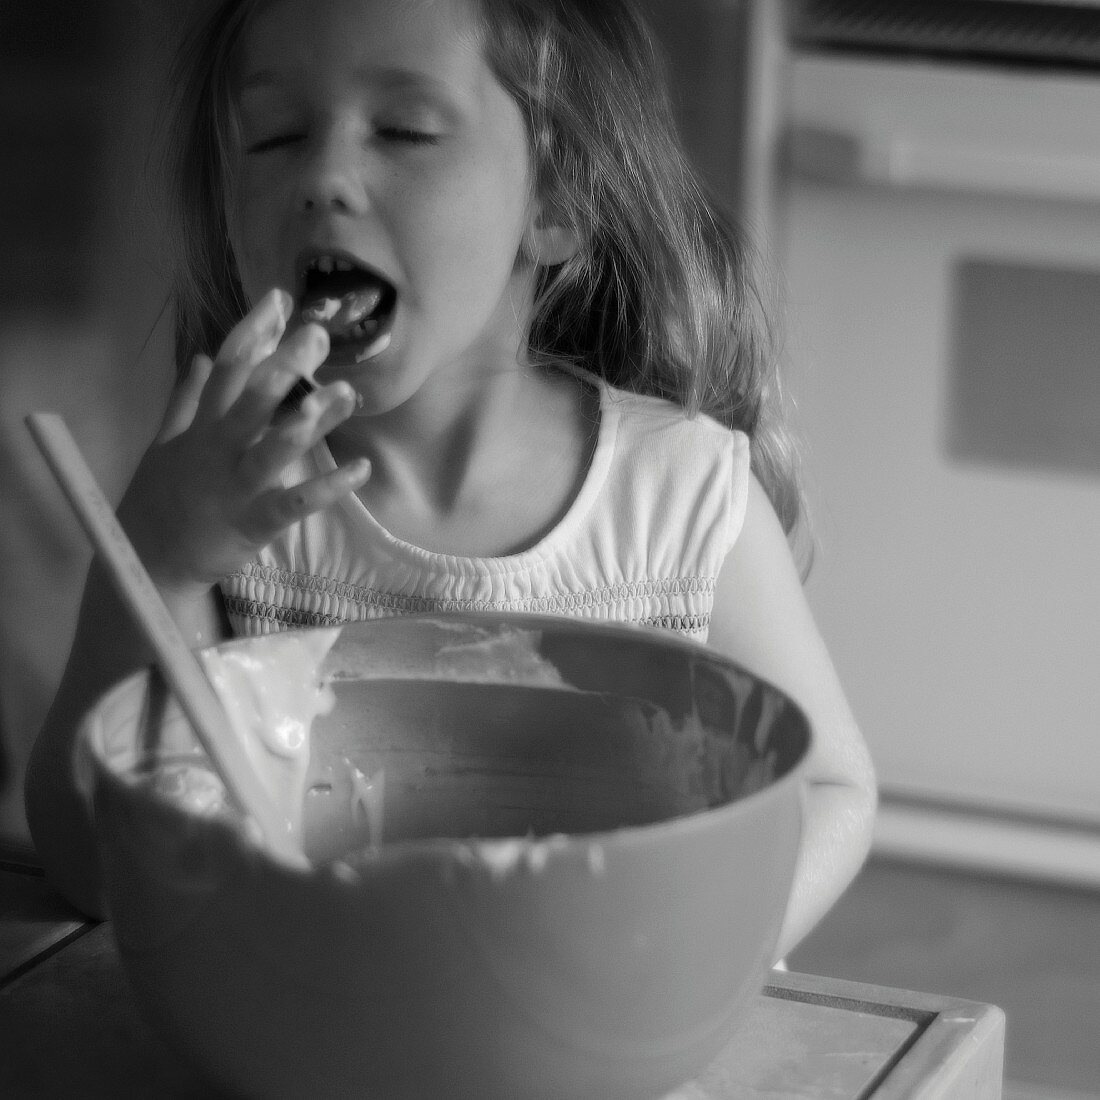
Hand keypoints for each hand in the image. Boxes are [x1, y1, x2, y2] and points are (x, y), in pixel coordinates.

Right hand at [118, 288, 369, 592]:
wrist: (149, 560)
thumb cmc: (162, 498)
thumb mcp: (165, 443)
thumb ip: (186, 400)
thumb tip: (200, 355)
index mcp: (201, 426)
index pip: (227, 368)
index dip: (252, 331)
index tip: (280, 299)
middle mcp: (219, 449)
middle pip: (253, 399)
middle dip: (286, 365)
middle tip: (319, 335)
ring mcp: (237, 486)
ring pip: (275, 446)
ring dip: (311, 419)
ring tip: (345, 393)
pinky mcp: (255, 523)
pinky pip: (296, 503)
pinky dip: (330, 487)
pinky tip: (362, 468)